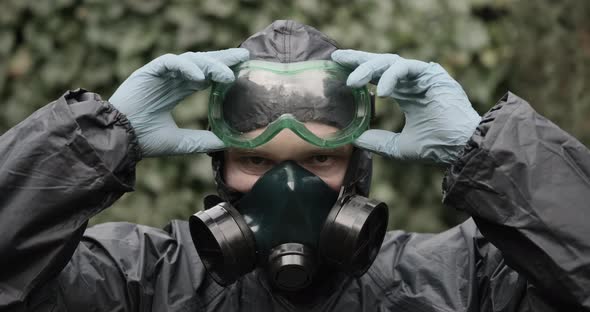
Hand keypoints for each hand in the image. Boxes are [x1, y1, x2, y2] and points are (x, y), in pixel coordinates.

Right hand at [109, 48, 248, 156]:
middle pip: (201, 63)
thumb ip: (203, 140)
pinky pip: (171, 62)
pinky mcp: (148, 72)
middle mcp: (169, 80)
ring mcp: (159, 75)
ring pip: (190, 60)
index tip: (242, 69)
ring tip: (227, 75)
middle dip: (222, 59)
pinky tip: (201, 78)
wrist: (119, 142)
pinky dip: (187, 67)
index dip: (222, 71)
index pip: (204, 76)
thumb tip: (228, 143)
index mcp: (175, 92)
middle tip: (243, 57)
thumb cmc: (144, 141)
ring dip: (210, 65)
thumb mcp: (182, 142)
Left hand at [331, 50, 480, 163]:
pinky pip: (405, 68)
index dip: (359, 72)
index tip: (338, 69)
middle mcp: (413, 83)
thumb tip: (354, 140)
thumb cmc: (437, 148)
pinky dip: (390, 77)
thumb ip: (378, 141)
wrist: (462, 149)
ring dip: (368, 69)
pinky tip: (381, 92)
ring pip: (390, 62)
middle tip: (338, 58)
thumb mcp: (398, 147)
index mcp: (407, 95)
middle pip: (381, 64)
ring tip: (352, 82)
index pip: (378, 78)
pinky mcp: (431, 74)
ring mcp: (423, 76)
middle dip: (358, 60)